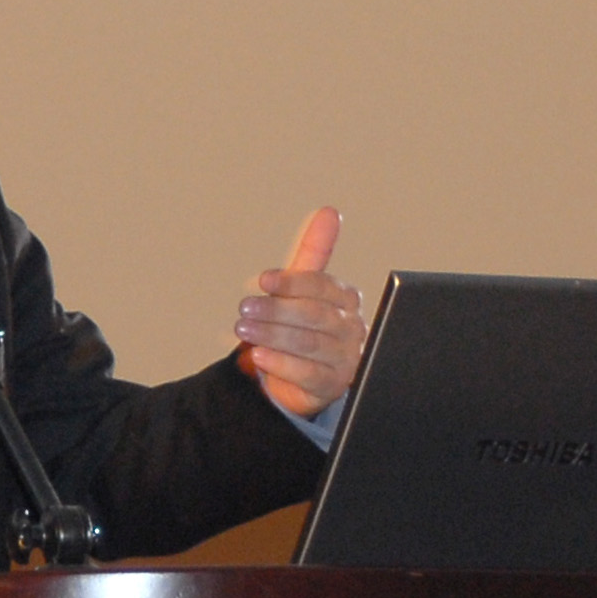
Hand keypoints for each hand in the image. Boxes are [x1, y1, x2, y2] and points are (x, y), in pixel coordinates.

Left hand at [235, 208, 365, 418]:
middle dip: (276, 310)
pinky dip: (281, 363)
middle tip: (245, 307)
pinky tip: (260, 355)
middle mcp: (352, 327)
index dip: (292, 282)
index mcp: (347, 299)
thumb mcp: (304, 289)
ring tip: (244, 328)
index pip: (323, 285)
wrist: (303, 378)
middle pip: (314, 314)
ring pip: (308, 342)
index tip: (263, 279)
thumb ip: (314, 252)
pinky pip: (307, 373)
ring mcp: (345, 358)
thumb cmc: (303, 326)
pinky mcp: (333, 385)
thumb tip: (328, 212)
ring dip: (272, 334)